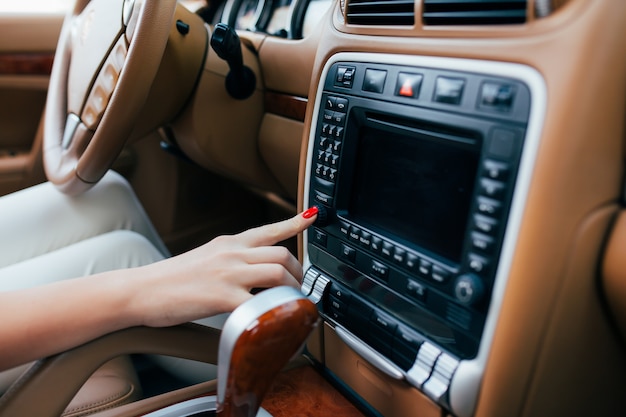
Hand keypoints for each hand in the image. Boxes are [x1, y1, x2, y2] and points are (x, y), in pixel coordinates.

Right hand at [133, 207, 318, 326]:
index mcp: (228, 244)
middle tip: (299, 289)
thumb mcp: (205, 258)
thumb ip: (230, 260)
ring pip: (278, 274)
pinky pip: (259, 303)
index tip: (312, 216)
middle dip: (298, 274)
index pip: (269, 230)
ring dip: (292, 291)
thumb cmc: (169, 279)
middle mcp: (232, 254)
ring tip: (290, 305)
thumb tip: (251, 270)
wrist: (139, 290)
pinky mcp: (221, 297)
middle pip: (282, 256)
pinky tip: (274, 321)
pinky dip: (272, 313)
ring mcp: (228, 274)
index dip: (294, 223)